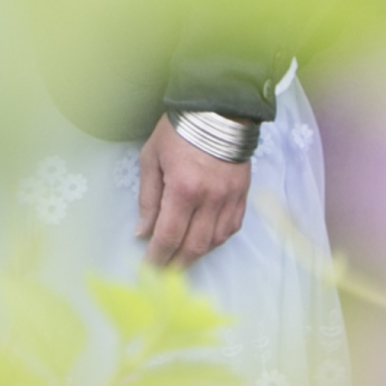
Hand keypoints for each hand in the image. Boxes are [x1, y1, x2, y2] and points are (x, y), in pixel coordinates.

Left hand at [134, 118, 251, 267]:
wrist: (218, 110)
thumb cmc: (178, 131)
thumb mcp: (151, 159)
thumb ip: (148, 198)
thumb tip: (143, 232)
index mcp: (183, 189)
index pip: (168, 236)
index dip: (157, 258)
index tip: (148, 269)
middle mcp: (209, 199)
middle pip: (194, 246)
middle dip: (176, 264)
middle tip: (164, 274)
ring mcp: (230, 198)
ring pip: (215, 241)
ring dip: (197, 254)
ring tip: (181, 259)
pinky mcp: (243, 195)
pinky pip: (232, 228)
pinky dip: (216, 240)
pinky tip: (204, 241)